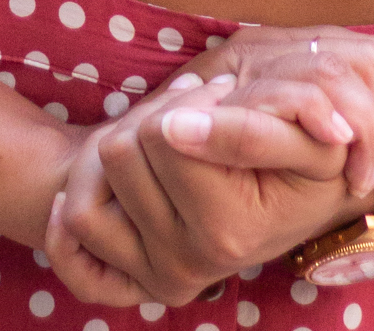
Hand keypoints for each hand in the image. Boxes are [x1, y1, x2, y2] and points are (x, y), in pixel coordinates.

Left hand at [45, 34, 373, 307]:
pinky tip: (89, 187)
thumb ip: (254, 130)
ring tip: (159, 136)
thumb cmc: (307, 158)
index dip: (189, 99)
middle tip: (191, 111)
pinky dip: (66, 226)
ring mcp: (159, 277)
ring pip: (87, 195)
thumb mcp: (307, 139)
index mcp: (229, 232)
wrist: (303, 200)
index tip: (221, 91)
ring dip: (115, 152)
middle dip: (153, 117)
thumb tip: (179, 128)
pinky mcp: (136, 283)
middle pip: (121, 155)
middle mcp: (189, 264)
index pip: (162, 134)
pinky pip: (72, 254)